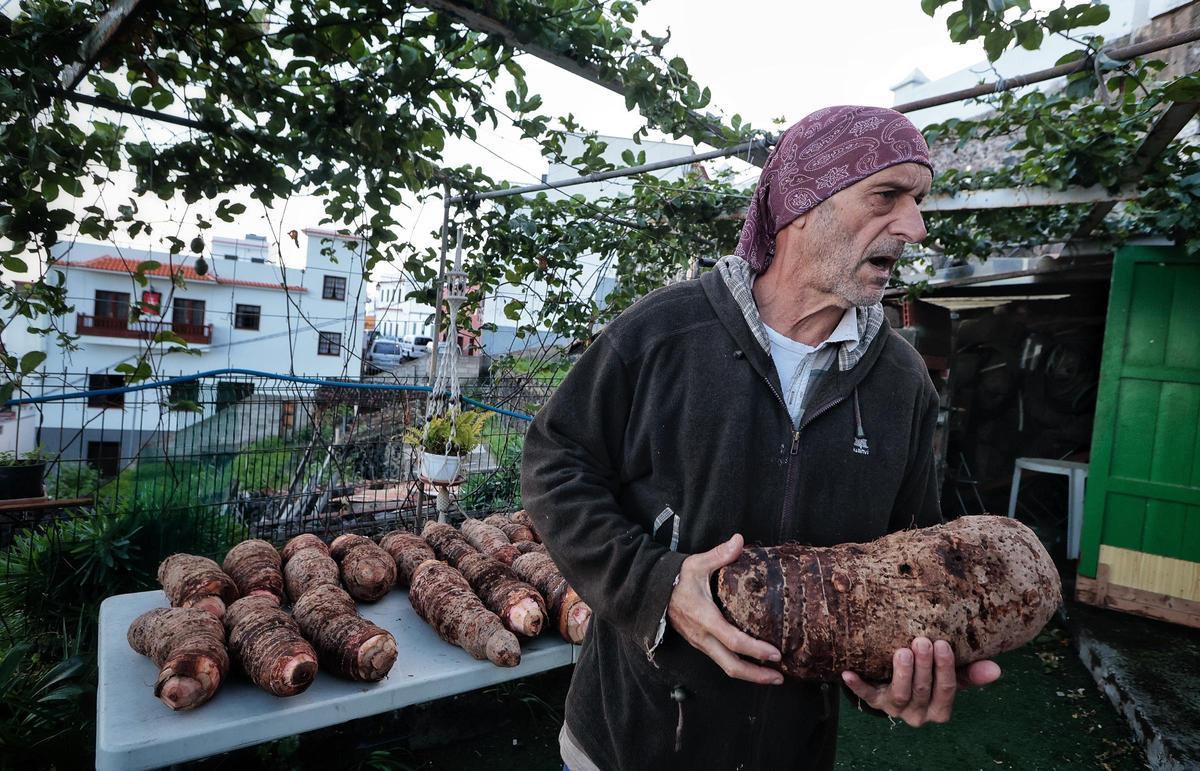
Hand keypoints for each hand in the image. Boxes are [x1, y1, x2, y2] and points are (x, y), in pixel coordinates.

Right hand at [667, 534, 782, 684]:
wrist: (653, 593)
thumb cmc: (677, 579)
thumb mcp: (696, 564)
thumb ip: (719, 555)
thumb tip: (739, 540)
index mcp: (705, 618)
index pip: (733, 640)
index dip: (756, 650)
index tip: (776, 654)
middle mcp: (703, 637)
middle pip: (731, 666)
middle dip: (757, 675)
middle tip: (780, 678)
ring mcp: (701, 644)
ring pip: (727, 667)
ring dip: (750, 674)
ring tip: (773, 676)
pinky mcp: (701, 644)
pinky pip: (722, 660)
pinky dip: (740, 666)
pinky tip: (755, 664)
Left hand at [841, 637, 1000, 725]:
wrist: (897, 688)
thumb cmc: (930, 678)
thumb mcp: (951, 676)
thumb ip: (971, 673)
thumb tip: (997, 669)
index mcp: (940, 709)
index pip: (947, 691)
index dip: (945, 668)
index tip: (943, 644)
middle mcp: (918, 714)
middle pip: (922, 690)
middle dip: (924, 666)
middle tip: (922, 641)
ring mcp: (895, 709)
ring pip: (900, 695)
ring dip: (901, 672)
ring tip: (902, 651)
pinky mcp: (874, 701)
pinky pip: (865, 696)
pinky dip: (857, 685)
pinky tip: (847, 673)